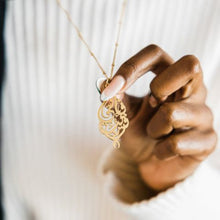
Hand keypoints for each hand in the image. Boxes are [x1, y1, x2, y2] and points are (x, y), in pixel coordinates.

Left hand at [101, 44, 216, 190]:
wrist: (151, 162)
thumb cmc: (139, 133)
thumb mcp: (124, 115)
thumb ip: (116, 101)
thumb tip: (102, 83)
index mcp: (170, 78)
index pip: (155, 54)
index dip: (132, 66)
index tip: (113, 87)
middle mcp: (193, 90)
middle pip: (189, 65)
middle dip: (159, 88)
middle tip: (151, 104)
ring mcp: (203, 114)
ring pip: (173, 113)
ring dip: (152, 129)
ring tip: (154, 135)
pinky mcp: (208, 140)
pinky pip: (177, 144)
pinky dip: (159, 151)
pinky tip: (161, 151)